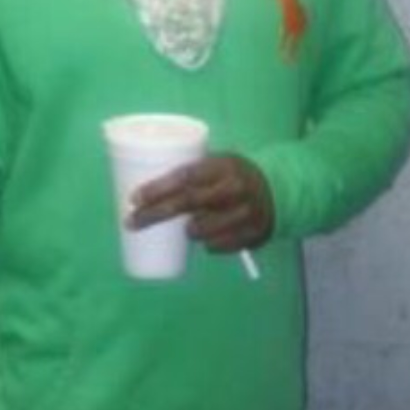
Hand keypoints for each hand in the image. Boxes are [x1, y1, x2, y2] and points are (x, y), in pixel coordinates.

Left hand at [129, 154, 274, 253]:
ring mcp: (244, 214)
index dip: (157, 188)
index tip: (134, 198)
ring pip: (200, 230)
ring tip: (188, 227)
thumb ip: (192, 173)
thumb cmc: (233, 175)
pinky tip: (209, 237)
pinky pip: (215, 246)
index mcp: (223, 165)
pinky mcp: (251, 235)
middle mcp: (234, 188)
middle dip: (154, 214)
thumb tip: (147, 187)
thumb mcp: (218, 163)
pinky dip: (207, 244)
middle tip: (131, 222)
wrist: (278, 191)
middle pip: (187, 203)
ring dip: (187, 231)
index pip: (185, 176)